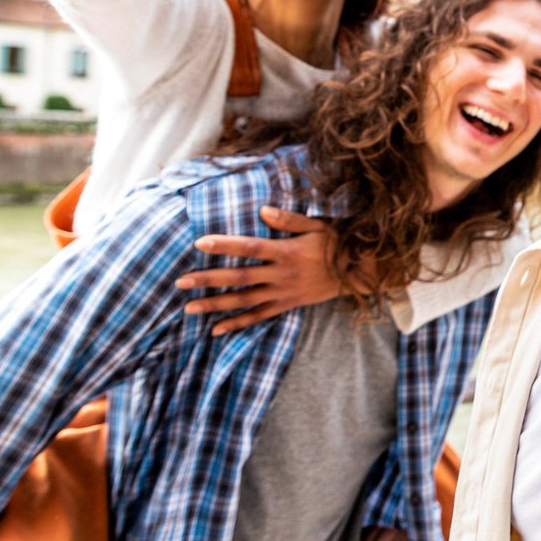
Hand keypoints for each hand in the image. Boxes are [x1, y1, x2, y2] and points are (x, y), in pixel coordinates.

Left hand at [177, 207, 366, 334]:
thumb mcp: (318, 225)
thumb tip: (262, 210)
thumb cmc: (337, 243)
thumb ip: (289, 220)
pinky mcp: (288, 304)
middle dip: (208, 280)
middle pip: (239, 278)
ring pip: (244, 301)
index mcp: (287, 251)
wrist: (360, 272)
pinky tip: (216, 330)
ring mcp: (284, 292)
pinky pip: (259, 317)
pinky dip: (238, 324)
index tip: (199, 243)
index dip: (225, 245)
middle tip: (180, 282)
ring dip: (215, 305)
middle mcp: (282, 274)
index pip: (250, 247)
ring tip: (189, 308)